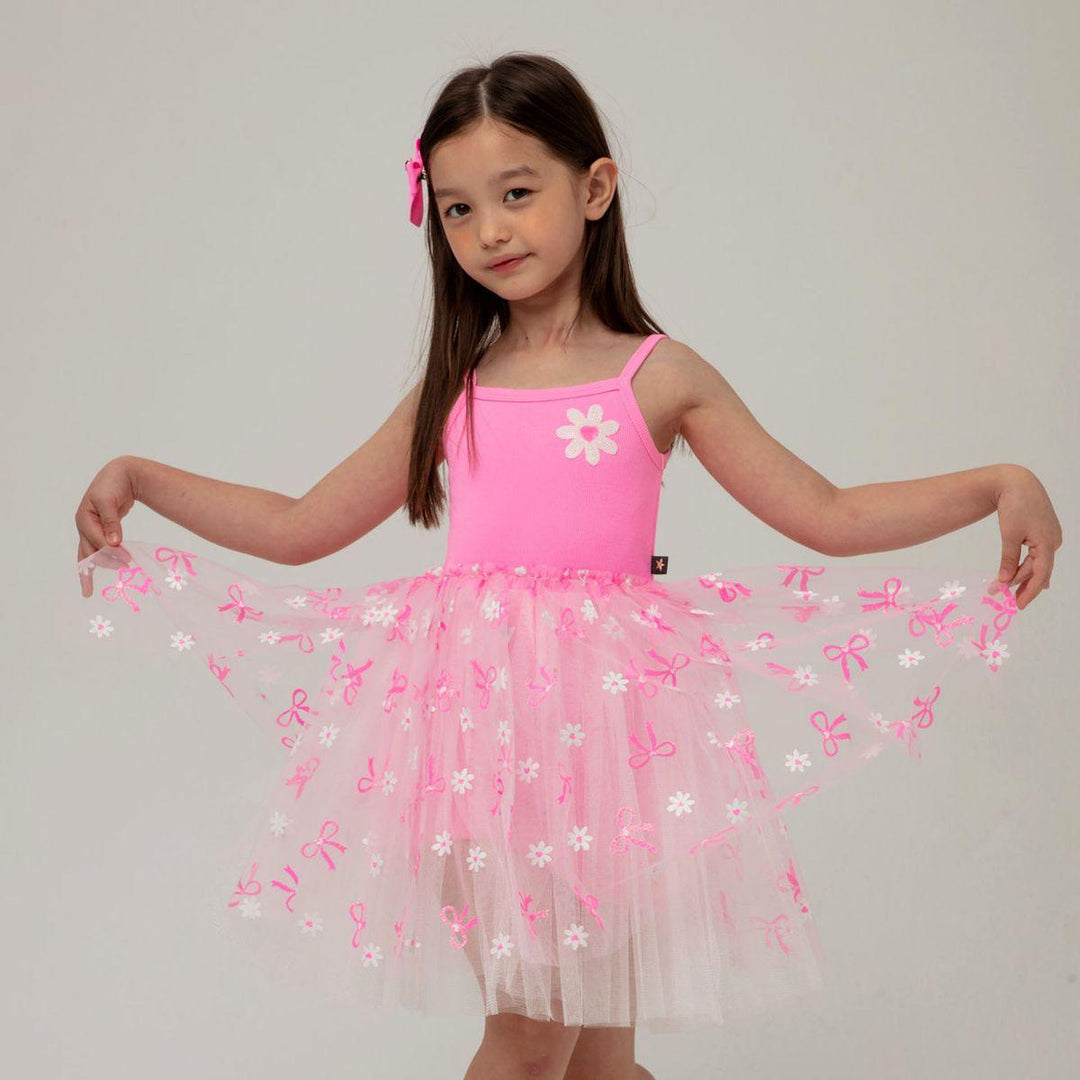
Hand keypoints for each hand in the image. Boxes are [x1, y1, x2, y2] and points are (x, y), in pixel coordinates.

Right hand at [75, 456, 138, 597]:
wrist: (120, 474)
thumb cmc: (113, 484)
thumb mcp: (109, 500)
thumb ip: (111, 521)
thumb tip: (114, 543)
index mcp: (84, 517)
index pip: (96, 540)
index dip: (111, 550)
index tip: (127, 558)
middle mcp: (84, 525)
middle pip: (90, 550)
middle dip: (105, 562)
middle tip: (126, 567)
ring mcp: (90, 529)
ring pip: (88, 554)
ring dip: (92, 570)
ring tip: (88, 591)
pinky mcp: (99, 531)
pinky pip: (95, 550)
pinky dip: (95, 563)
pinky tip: (91, 578)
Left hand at [991, 466, 1061, 609]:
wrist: (1017, 482)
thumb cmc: (1015, 506)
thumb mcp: (1009, 535)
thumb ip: (1009, 559)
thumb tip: (1005, 580)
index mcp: (1047, 544)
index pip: (1040, 575)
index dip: (1029, 592)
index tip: (1018, 606)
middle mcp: (1053, 541)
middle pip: (1038, 570)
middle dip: (1021, 585)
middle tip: (1003, 599)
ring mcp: (1051, 536)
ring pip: (1037, 562)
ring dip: (1022, 575)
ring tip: (1007, 590)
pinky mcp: (1044, 531)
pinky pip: (1037, 554)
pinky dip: (1027, 564)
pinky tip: (1025, 576)